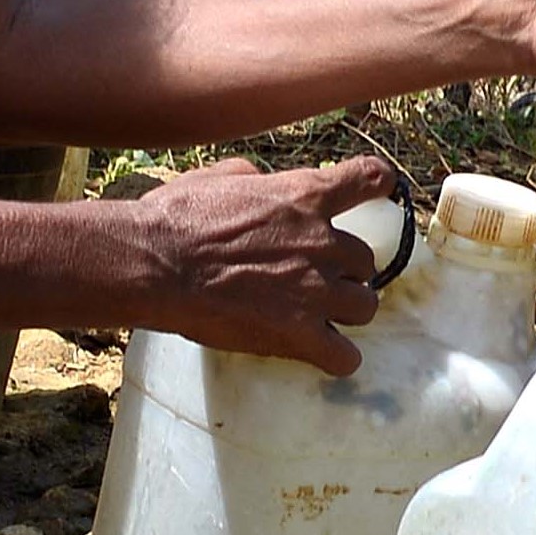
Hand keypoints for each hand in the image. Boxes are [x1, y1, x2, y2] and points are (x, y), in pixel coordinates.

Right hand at [114, 152, 399, 370]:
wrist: (157, 264)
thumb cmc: (176, 217)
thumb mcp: (216, 176)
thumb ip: (250, 176)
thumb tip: (258, 180)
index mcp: (304, 196)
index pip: (369, 179)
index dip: (378, 184)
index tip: (378, 190)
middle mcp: (322, 242)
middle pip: (365, 260)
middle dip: (344, 270)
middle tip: (315, 278)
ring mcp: (314, 291)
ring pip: (364, 306)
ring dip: (346, 310)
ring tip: (319, 316)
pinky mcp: (298, 334)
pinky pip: (344, 357)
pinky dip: (338, 358)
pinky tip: (321, 354)